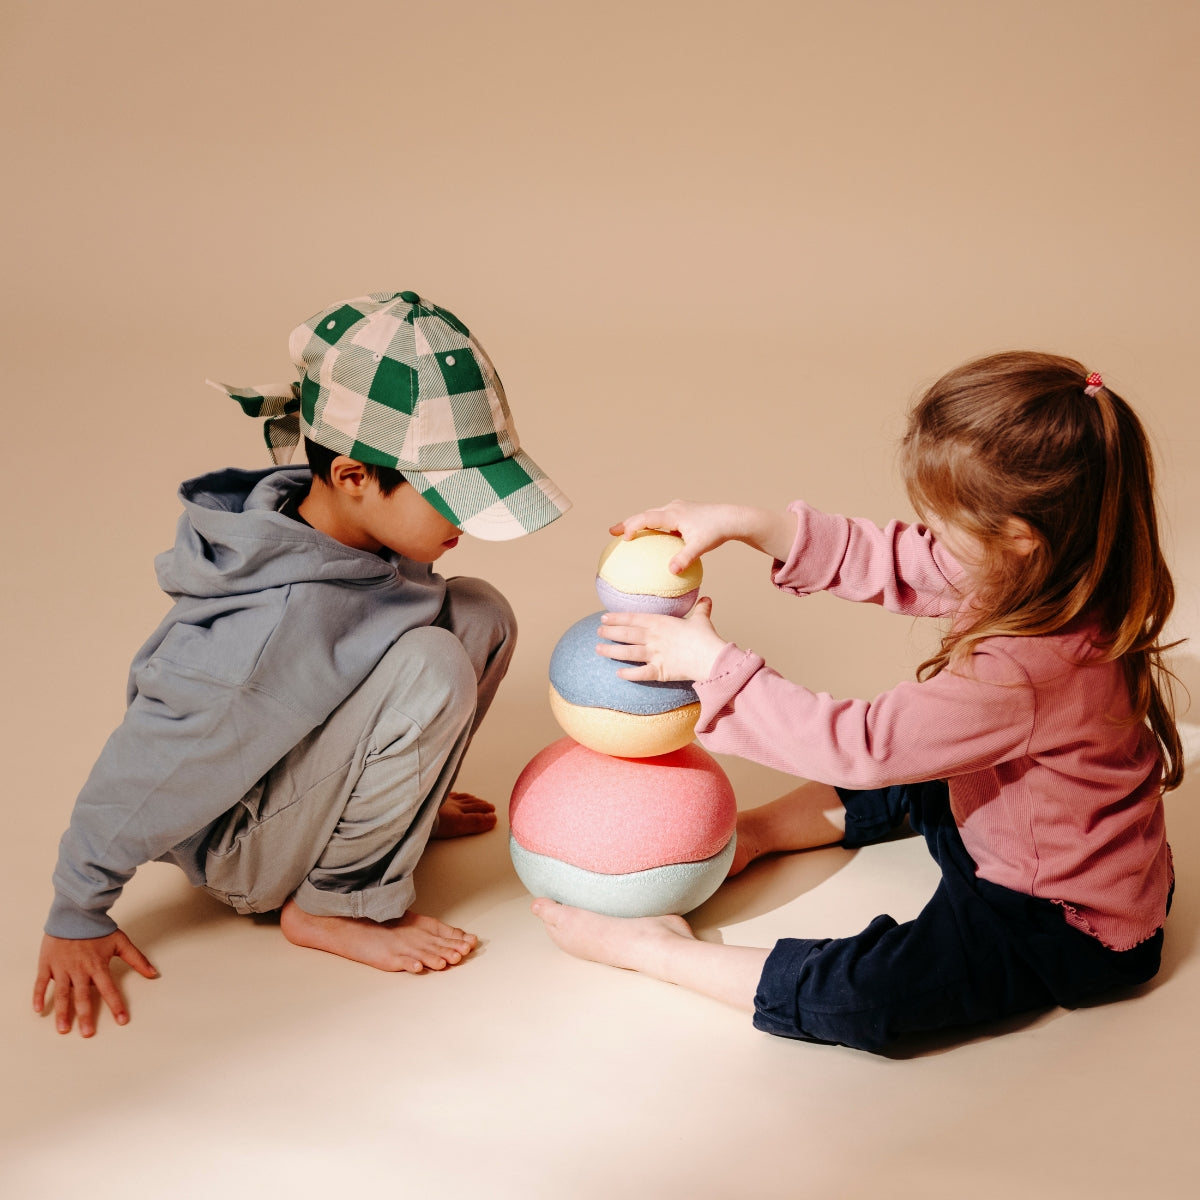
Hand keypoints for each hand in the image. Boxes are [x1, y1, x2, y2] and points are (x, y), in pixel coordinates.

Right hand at [33, 930, 157, 1036]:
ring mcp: (62, 967)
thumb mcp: (121, 942)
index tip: (122, 1020)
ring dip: (62, 1012)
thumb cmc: (98, 928)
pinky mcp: (48, 963)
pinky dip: (39, 996)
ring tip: (63, 1029)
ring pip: (62, 994)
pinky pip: (42, 982)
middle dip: (86, 1016)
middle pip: (83, 997)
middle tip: (87, 1034)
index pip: (109, 990)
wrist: (77, 912)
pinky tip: (39, 1010)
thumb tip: (154, 973)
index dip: (116, 1005)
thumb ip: (137, 959)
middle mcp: (80, 970)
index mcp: (98, 966)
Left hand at [433, 791, 496, 838]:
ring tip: (474, 799)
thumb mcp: (459, 824)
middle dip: (480, 804)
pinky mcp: (429, 799)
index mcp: (458, 809)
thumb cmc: (433, 821)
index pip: (475, 809)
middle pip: (469, 803)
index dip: (484, 810)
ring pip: (458, 798)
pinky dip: (452, 795)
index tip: (493, 811)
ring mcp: (440, 801)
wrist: (414, 813)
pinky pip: (444, 794)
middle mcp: (451, 803)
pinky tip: (451, 795)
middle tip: (489, 805)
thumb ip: (476, 822)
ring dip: (468, 799)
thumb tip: (493, 819)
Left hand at [598, 597, 726, 682]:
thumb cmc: (707, 638)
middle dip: (610, 632)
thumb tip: (707, 598)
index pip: (634, 618)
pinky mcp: (659, 671)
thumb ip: (701, 609)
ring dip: (611, 651)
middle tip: (598, 631)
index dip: (617, 617)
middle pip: (627, 634)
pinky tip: (618, 673)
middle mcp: (654, 637)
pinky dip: (628, 674)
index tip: (604, 617)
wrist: (712, 657)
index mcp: (661, 623)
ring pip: (628, 652)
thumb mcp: (702, 619)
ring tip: (598, 649)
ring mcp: (655, 654)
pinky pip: (640, 673)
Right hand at [610, 501, 745, 574]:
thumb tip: (671, 572)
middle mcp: (672, 508)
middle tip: (612, 533)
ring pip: (652, 516)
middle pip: (644, 515)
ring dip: (638, 524)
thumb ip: (685, 558)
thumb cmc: (716, 531)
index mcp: (673, 514)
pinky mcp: (682, 514)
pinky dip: (651, 527)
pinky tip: (651, 540)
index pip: (647, 518)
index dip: (633, 526)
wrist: (732, 518)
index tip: (625, 539)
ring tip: (626, 535)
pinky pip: (662, 520)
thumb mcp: (700, 547)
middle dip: (628, 523)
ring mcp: (677, 509)